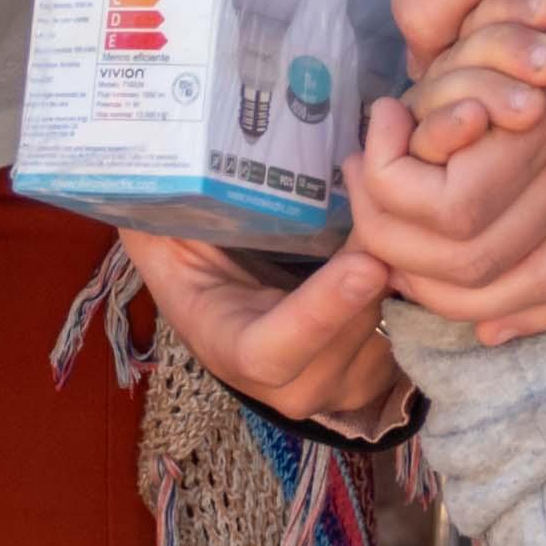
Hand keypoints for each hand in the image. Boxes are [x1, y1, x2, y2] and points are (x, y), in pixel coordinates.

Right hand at [116, 220, 417, 436]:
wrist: (235, 307)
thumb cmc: (195, 259)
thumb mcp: (162, 235)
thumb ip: (150, 209)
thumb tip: (130, 157)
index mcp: (228, 347)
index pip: (274, 350)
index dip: (320, 312)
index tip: (366, 264)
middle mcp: (284, 385)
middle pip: (347, 338)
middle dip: (378, 274)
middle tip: (401, 203)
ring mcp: (334, 387)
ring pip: (385, 335)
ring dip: (403, 278)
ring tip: (406, 211)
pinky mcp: (374, 376)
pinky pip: (406, 337)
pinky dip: (413, 291)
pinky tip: (414, 242)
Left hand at [354, 0, 545, 338]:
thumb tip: (408, 61)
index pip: (451, 207)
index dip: (389, 183)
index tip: (380, 122)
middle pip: (475, 262)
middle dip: (398, 238)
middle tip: (371, 178)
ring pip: (527, 290)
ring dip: (451, 290)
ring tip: (405, 245)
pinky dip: (533, 312)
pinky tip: (489, 315)